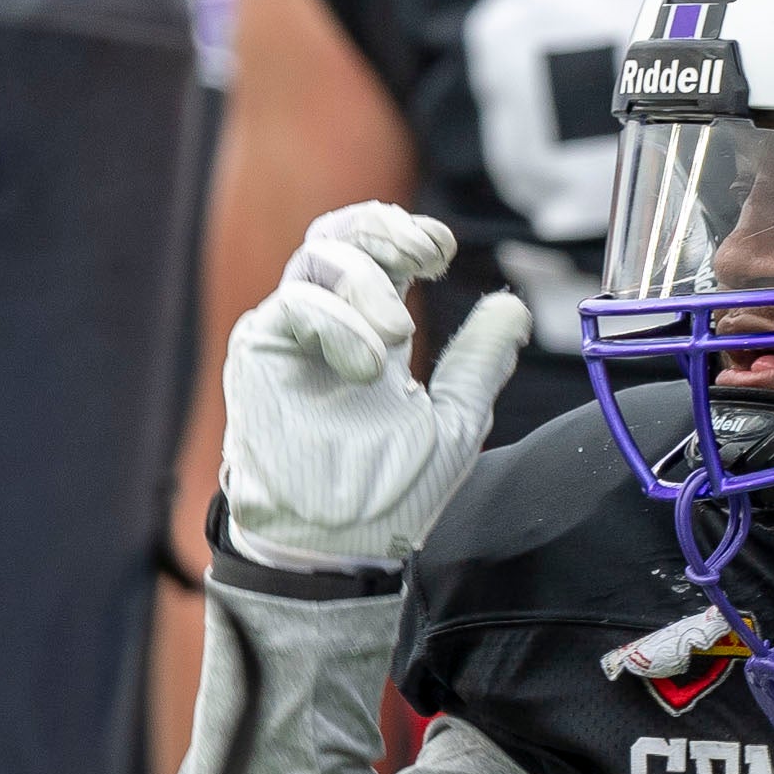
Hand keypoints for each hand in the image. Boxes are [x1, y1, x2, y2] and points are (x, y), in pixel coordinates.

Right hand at [219, 202, 530, 572]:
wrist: (342, 544)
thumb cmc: (390, 495)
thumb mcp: (455, 420)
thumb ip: (479, 362)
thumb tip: (514, 308)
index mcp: (371, 331)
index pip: (378, 252)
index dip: (408, 234)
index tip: (443, 251)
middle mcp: (328, 324)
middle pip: (341, 235)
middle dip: (386, 230)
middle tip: (424, 255)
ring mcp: (291, 335)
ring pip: (318, 258)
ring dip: (369, 282)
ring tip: (399, 334)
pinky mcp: (259, 352)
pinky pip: (294, 304)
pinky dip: (337, 321)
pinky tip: (368, 366)